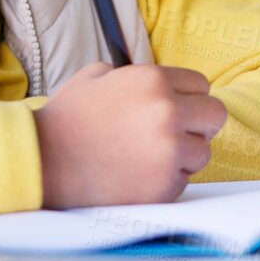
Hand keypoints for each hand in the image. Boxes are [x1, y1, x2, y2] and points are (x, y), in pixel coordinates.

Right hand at [33, 63, 228, 208]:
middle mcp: (168, 112)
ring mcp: (169, 151)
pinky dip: (166, 180)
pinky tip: (139, 175)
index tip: (178, 108)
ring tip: (150, 157)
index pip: (201, 85)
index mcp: (153, 81)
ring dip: (183, 155)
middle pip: (215, 115)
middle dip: (198, 123)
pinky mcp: (165, 185)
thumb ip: (132, 75)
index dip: (188, 97)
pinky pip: (184, 180)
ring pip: (203, 152)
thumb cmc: (67, 119)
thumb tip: (155, 80)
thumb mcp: (95, 76)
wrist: (44, 161)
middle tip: (177, 133)